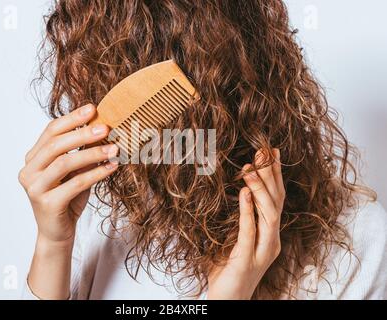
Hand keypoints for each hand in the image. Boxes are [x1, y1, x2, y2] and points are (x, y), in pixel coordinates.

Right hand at [18, 104, 118, 298]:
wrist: (57, 232)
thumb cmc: (67, 198)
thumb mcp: (74, 171)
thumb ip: (81, 152)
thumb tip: (103, 128)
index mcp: (33, 158)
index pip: (50, 131)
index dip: (72, 118)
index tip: (93, 109)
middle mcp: (28, 171)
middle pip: (56, 144)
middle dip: (82, 133)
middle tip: (106, 127)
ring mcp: (34, 188)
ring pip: (64, 163)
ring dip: (92, 153)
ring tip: (114, 148)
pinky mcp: (47, 203)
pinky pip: (75, 183)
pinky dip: (96, 173)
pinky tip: (112, 167)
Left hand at [207, 148, 284, 299]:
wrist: (226, 301)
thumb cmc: (228, 270)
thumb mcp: (235, 239)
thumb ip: (240, 219)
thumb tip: (236, 191)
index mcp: (270, 235)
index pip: (277, 200)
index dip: (276, 176)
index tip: (272, 152)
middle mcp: (272, 241)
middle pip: (277, 202)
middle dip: (271, 175)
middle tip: (264, 151)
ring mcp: (262, 252)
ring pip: (269, 214)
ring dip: (260, 189)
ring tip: (250, 168)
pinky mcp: (246, 260)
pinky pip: (249, 232)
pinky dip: (248, 210)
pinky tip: (243, 192)